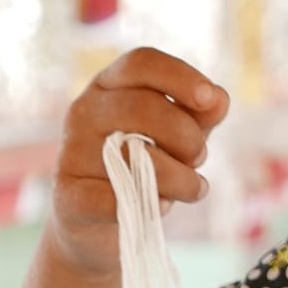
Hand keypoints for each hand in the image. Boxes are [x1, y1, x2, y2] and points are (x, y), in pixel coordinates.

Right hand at [49, 48, 228, 278]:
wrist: (96, 224)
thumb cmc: (144, 166)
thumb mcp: (178, 135)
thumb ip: (200, 115)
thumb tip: (219, 99)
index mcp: (109, 85)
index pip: (141, 62)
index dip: (180, 76)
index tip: (210, 98)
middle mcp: (84, 111)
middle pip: (142, 106)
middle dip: (186, 134)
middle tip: (200, 158)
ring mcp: (72, 152)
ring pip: (132, 154)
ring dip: (179, 176)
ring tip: (193, 187)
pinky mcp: (69, 195)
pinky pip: (115, 197)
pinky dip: (151, 203)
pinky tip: (162, 206)